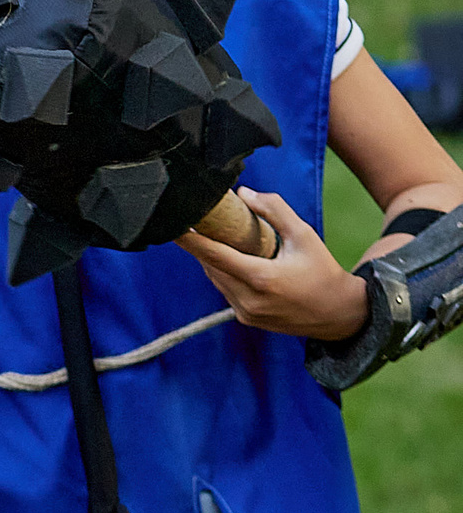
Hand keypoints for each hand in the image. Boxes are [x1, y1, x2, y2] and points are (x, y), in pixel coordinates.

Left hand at [179, 188, 368, 339]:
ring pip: (216, 279)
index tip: (173, 227)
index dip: (191, 241)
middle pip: (212, 266)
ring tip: (217, 239)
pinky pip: (225, 291)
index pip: (216, 256)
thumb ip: (274, 211)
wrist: (339, 313)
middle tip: (199, 224)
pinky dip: (225, 275)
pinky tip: (233, 262)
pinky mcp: (246, 319)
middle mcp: (250, 300)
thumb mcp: (304, 236)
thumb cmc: (322, 270)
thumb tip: (243, 193)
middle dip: (203, 245)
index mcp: (262, 279)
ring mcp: (246, 313)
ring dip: (213, 260)